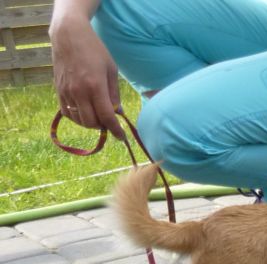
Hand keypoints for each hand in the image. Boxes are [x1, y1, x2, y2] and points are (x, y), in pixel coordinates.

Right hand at [50, 16, 125, 139]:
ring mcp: (66, 92)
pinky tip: (85, 111)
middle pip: (91, 123)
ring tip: (98, 115)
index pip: (106, 117)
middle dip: (103, 127)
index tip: (122, 137)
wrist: (69, 36)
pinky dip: (78, 117)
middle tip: (109, 122)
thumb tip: (118, 113)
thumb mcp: (111, 70)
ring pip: (79, 120)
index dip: (116, 130)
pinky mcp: (58, 91)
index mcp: (95, 86)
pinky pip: (67, 113)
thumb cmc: (95, 50)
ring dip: (90, 123)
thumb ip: (114, 94)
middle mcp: (79, 92)